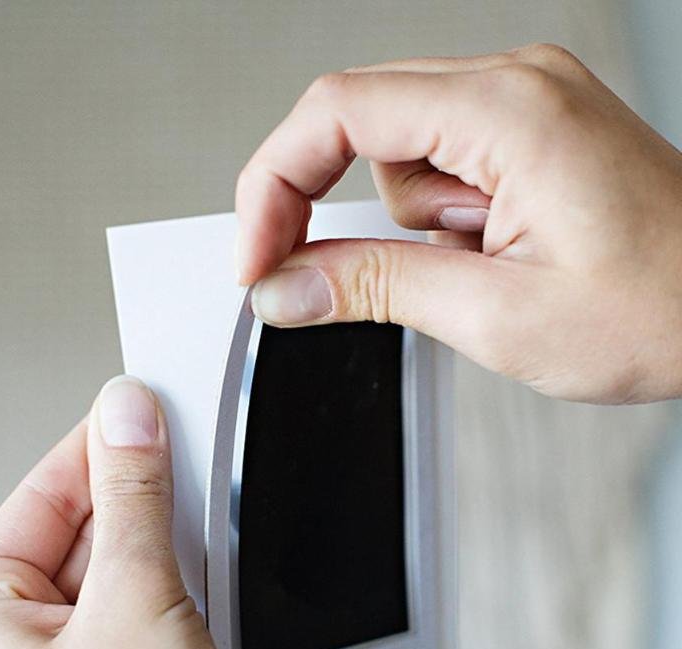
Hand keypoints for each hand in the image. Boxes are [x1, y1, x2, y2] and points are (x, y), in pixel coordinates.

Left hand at [0, 376, 246, 648]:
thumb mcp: (134, 600)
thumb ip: (133, 499)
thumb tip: (126, 417)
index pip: (42, 492)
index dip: (96, 444)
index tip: (140, 407)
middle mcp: (16, 639)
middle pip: (82, 525)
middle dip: (137, 498)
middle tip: (180, 462)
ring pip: (119, 563)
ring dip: (161, 543)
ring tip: (193, 541)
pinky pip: (141, 601)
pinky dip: (176, 582)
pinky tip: (200, 585)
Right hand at [236, 44, 681, 403]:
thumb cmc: (661, 309)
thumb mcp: (495, 314)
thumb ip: (374, 288)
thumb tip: (286, 286)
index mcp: (507, 111)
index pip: (337, 113)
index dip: (273, 185)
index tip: (255, 257)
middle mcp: (514, 86)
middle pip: (359, 125)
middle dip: (325, 206)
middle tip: (315, 278)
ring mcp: (524, 106)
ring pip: (399, 158)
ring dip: (410, 227)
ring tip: (475, 272)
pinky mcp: (528, 136)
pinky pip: (440, 167)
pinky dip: (439, 221)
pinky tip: (490, 254)